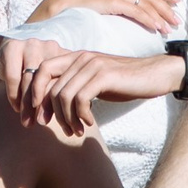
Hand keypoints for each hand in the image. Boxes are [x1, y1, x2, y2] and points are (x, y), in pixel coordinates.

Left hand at [0, 38, 183, 133]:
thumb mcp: (93, 83)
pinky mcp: (104, 75)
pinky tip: (89, 123)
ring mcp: (92, 65)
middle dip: (47, 112)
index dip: (33, 95)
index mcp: (74, 57)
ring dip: (67, 118)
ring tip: (76, 130)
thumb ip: (73, 87)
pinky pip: (80, 99)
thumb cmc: (123, 82)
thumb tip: (49, 107)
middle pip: (48, 86)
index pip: (41, 71)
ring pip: (63, 95)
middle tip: (55, 129)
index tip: (35, 117)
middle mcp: (80, 57)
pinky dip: (81, 115)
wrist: (154, 75)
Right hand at [25, 0, 182, 33]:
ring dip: (161, 16)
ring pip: (147, 3)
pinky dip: (149, 19)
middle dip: (167, 7)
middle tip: (178, 19)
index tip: (176, 1)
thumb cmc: (83, 5)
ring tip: (170, 28)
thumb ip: (119, 1)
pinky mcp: (113, 1)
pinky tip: (156, 27)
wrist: (63, 4)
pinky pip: (136, 11)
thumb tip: (132, 9)